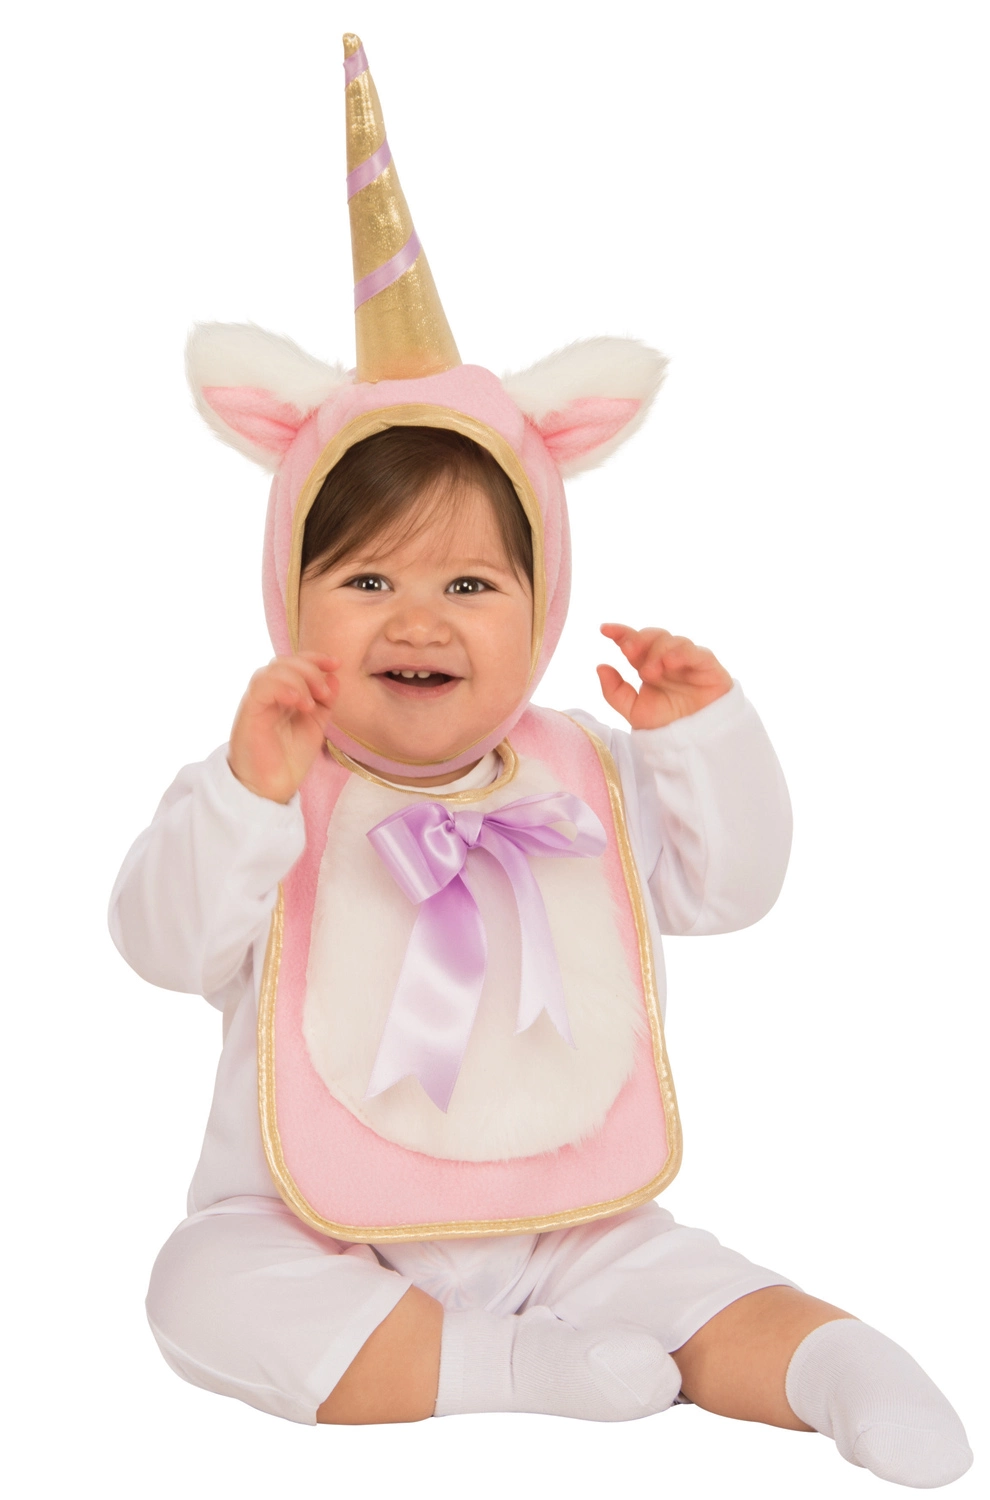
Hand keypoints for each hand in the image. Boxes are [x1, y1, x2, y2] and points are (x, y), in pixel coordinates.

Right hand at [228, 653, 339, 802]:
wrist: (271, 787)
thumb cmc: (290, 758)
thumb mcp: (316, 725)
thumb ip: (326, 701)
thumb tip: (334, 675)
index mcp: (283, 694)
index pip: (295, 663)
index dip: (315, 658)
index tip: (336, 663)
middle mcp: (268, 694)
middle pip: (284, 662)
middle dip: (310, 669)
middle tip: (325, 693)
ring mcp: (257, 702)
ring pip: (272, 670)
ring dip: (298, 679)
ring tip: (312, 703)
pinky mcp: (249, 712)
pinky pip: (261, 687)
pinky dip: (283, 687)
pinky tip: (299, 701)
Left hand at [597, 624, 731, 728]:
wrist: (693, 741)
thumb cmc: (666, 724)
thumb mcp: (634, 711)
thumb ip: (615, 692)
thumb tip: (601, 666)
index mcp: (648, 665)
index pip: (634, 642)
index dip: (620, 632)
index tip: (604, 629)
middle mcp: (667, 659)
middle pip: (654, 636)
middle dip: (639, 639)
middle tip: (629, 651)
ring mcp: (688, 661)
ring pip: (674, 641)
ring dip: (658, 651)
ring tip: (649, 672)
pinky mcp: (708, 667)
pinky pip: (698, 653)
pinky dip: (683, 653)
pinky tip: (670, 663)